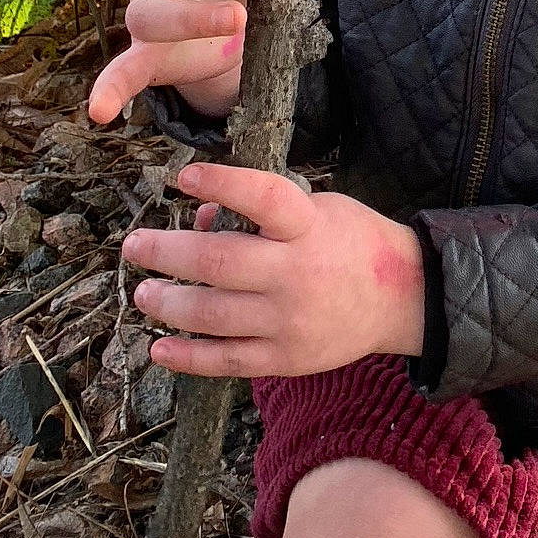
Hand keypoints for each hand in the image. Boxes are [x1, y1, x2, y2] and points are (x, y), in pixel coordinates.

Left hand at [121, 162, 424, 377]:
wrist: (403, 299)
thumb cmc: (353, 243)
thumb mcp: (319, 210)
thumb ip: (262, 213)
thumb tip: (199, 218)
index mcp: (309, 227)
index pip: (263, 198)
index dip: (222, 183)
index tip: (183, 177)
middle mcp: (297, 273)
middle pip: (217, 262)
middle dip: (165, 252)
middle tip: (134, 246)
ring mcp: (289, 320)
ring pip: (210, 314)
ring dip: (167, 303)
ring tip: (144, 293)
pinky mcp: (286, 358)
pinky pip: (225, 360)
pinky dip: (186, 356)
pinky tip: (160, 348)